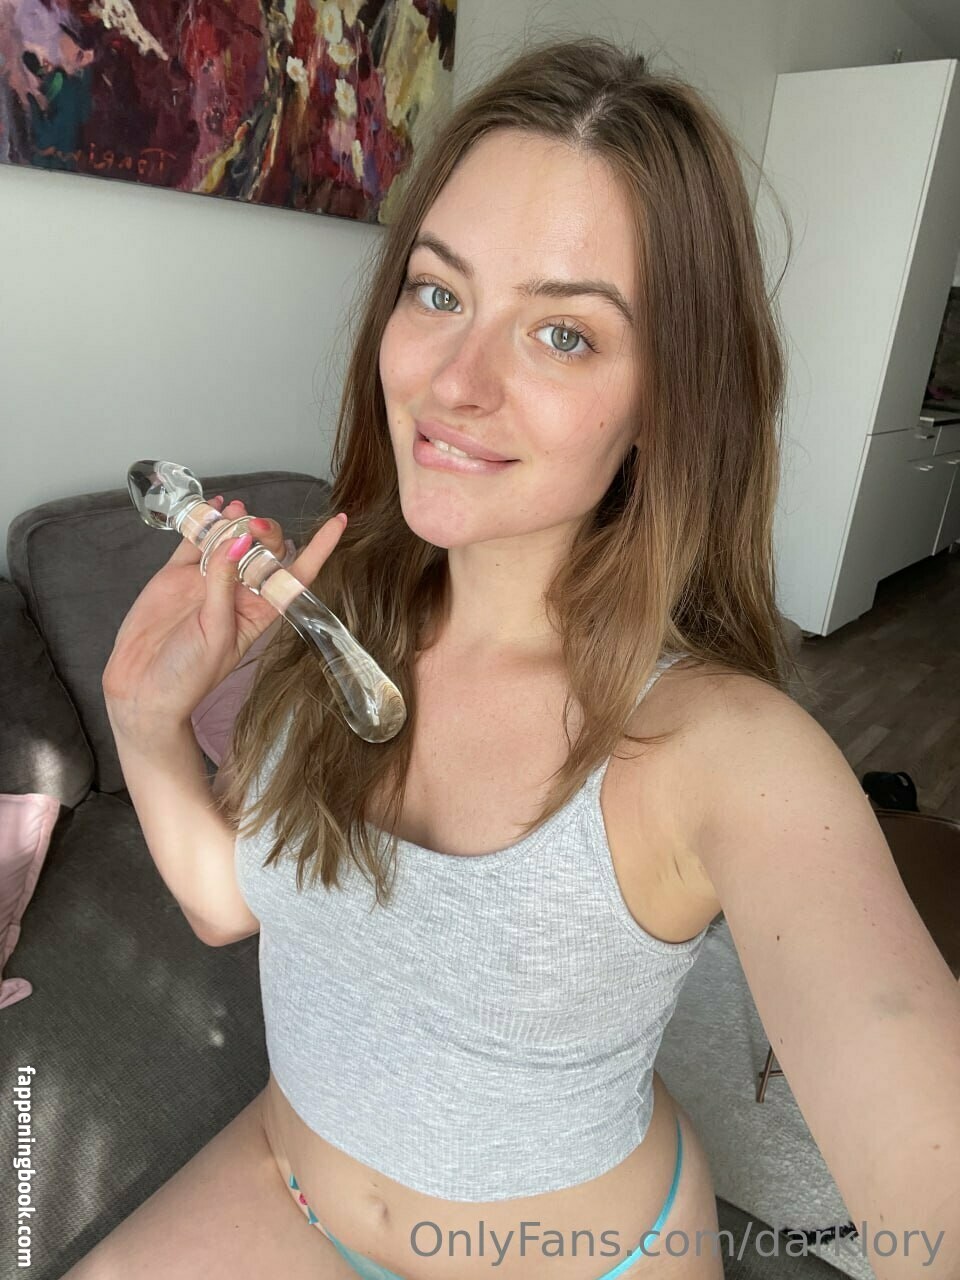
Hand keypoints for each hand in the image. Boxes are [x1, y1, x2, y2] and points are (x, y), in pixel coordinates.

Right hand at [102, 496, 346, 737]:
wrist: (142, 692)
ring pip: (230, 539)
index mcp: (259, 611)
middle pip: (262, 549)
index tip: (339, 522)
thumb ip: (224, 584)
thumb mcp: (216, 632)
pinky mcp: (177, 575)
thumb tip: (237, 539)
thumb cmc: (188, 676)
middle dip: (264, 532)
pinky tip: (216, 505)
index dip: (319, 548)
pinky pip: (194, 540)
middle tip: (252, 524)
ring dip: (237, 520)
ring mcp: (207, 580)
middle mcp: (238, 592)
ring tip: (236, 509)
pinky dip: (204, 521)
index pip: (296, 574)